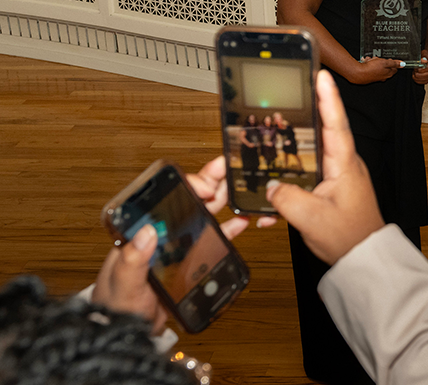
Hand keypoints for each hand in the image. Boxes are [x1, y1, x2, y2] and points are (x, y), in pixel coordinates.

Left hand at [92, 157, 275, 333]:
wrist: (127, 331)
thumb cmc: (116, 304)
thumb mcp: (122, 283)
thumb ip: (131, 260)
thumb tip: (146, 232)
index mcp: (140, 231)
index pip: (164, 198)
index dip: (186, 186)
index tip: (203, 187)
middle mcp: (160, 232)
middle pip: (185, 200)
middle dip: (207, 182)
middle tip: (224, 171)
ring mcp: (176, 244)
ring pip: (200, 214)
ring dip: (218, 199)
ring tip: (235, 188)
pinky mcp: (189, 257)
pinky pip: (210, 237)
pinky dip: (226, 228)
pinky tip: (238, 221)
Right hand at [267, 70, 385, 264]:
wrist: (363, 259)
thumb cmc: (350, 238)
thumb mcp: (313, 219)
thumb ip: (288, 199)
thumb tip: (271, 187)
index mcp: (345, 165)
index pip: (336, 124)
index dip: (328, 98)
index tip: (322, 75)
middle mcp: (343, 165)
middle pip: (322, 130)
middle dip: (307, 110)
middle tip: (294, 89)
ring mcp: (337, 176)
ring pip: (310, 153)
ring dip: (292, 146)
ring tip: (275, 129)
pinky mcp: (329, 188)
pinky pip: (307, 174)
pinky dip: (291, 176)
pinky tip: (274, 187)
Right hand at [351, 57, 402, 83]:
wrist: (358, 73)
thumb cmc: (372, 69)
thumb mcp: (385, 63)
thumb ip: (394, 63)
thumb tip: (402, 64)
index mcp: (389, 74)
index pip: (395, 68)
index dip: (392, 62)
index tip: (389, 59)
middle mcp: (383, 76)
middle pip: (385, 66)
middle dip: (381, 60)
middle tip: (377, 59)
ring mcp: (376, 76)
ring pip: (377, 66)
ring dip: (374, 61)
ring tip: (370, 59)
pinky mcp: (370, 75)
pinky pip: (370, 67)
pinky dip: (369, 63)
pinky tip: (366, 61)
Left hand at [412, 49, 427, 84]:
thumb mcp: (425, 53)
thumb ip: (423, 56)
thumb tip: (423, 60)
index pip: (421, 70)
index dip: (417, 68)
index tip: (416, 65)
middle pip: (420, 76)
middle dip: (416, 72)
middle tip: (415, 68)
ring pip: (420, 80)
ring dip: (416, 76)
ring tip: (416, 71)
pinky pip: (421, 82)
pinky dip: (417, 79)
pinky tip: (417, 75)